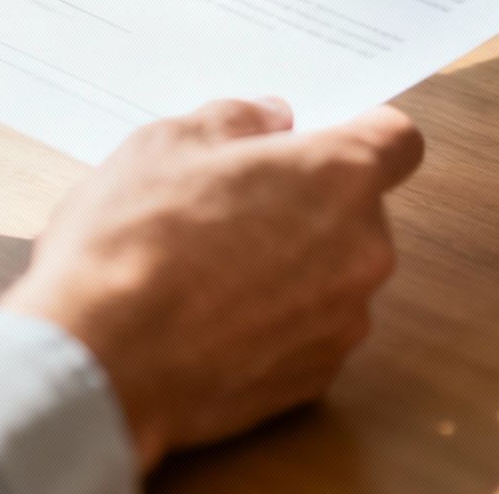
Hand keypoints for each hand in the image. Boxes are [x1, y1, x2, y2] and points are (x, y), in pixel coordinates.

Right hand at [2, 97, 423, 468]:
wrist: (100, 361)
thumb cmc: (133, 241)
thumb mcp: (168, 143)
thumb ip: (236, 119)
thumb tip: (271, 119)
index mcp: (338, 176)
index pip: (398, 140)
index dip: (362, 134)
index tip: (321, 142)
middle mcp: (362, 249)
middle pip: (358, 211)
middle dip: (308, 204)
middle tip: (231, 207)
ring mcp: (342, 321)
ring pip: (333, 274)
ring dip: (292, 266)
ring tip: (209, 271)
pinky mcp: (315, 379)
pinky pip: (308, 331)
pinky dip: (274, 322)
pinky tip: (211, 321)